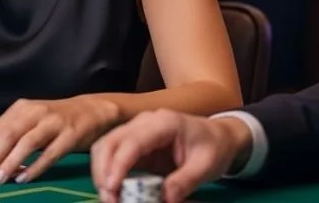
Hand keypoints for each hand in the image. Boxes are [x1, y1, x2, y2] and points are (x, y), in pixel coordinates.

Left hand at [0, 95, 118, 184]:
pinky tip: (24, 178)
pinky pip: (50, 153)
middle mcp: (35, 112)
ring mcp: (53, 122)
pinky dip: (35, 166)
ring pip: (27, 143)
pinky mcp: (70, 135)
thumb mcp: (31, 121)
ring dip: (10, 162)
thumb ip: (12, 136)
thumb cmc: (55, 120)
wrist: (90, 110)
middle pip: (8, 135)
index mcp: (21, 108)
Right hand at [90, 109, 251, 202]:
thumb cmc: (212, 147)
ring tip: (109, 197)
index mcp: (163, 123)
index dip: (118, 164)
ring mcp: (135, 131)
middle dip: (103, 171)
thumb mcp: (205, 166)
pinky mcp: (133, 143)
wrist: (217, 136)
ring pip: (105, 147)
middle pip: (110, 141)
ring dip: (101, 172)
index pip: (132, 141)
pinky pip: (112, 155)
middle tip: (108, 199)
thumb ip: (184, 181)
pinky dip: (108, 172)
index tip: (112, 188)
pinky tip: (113, 190)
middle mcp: (143, 123)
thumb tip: (165, 200)